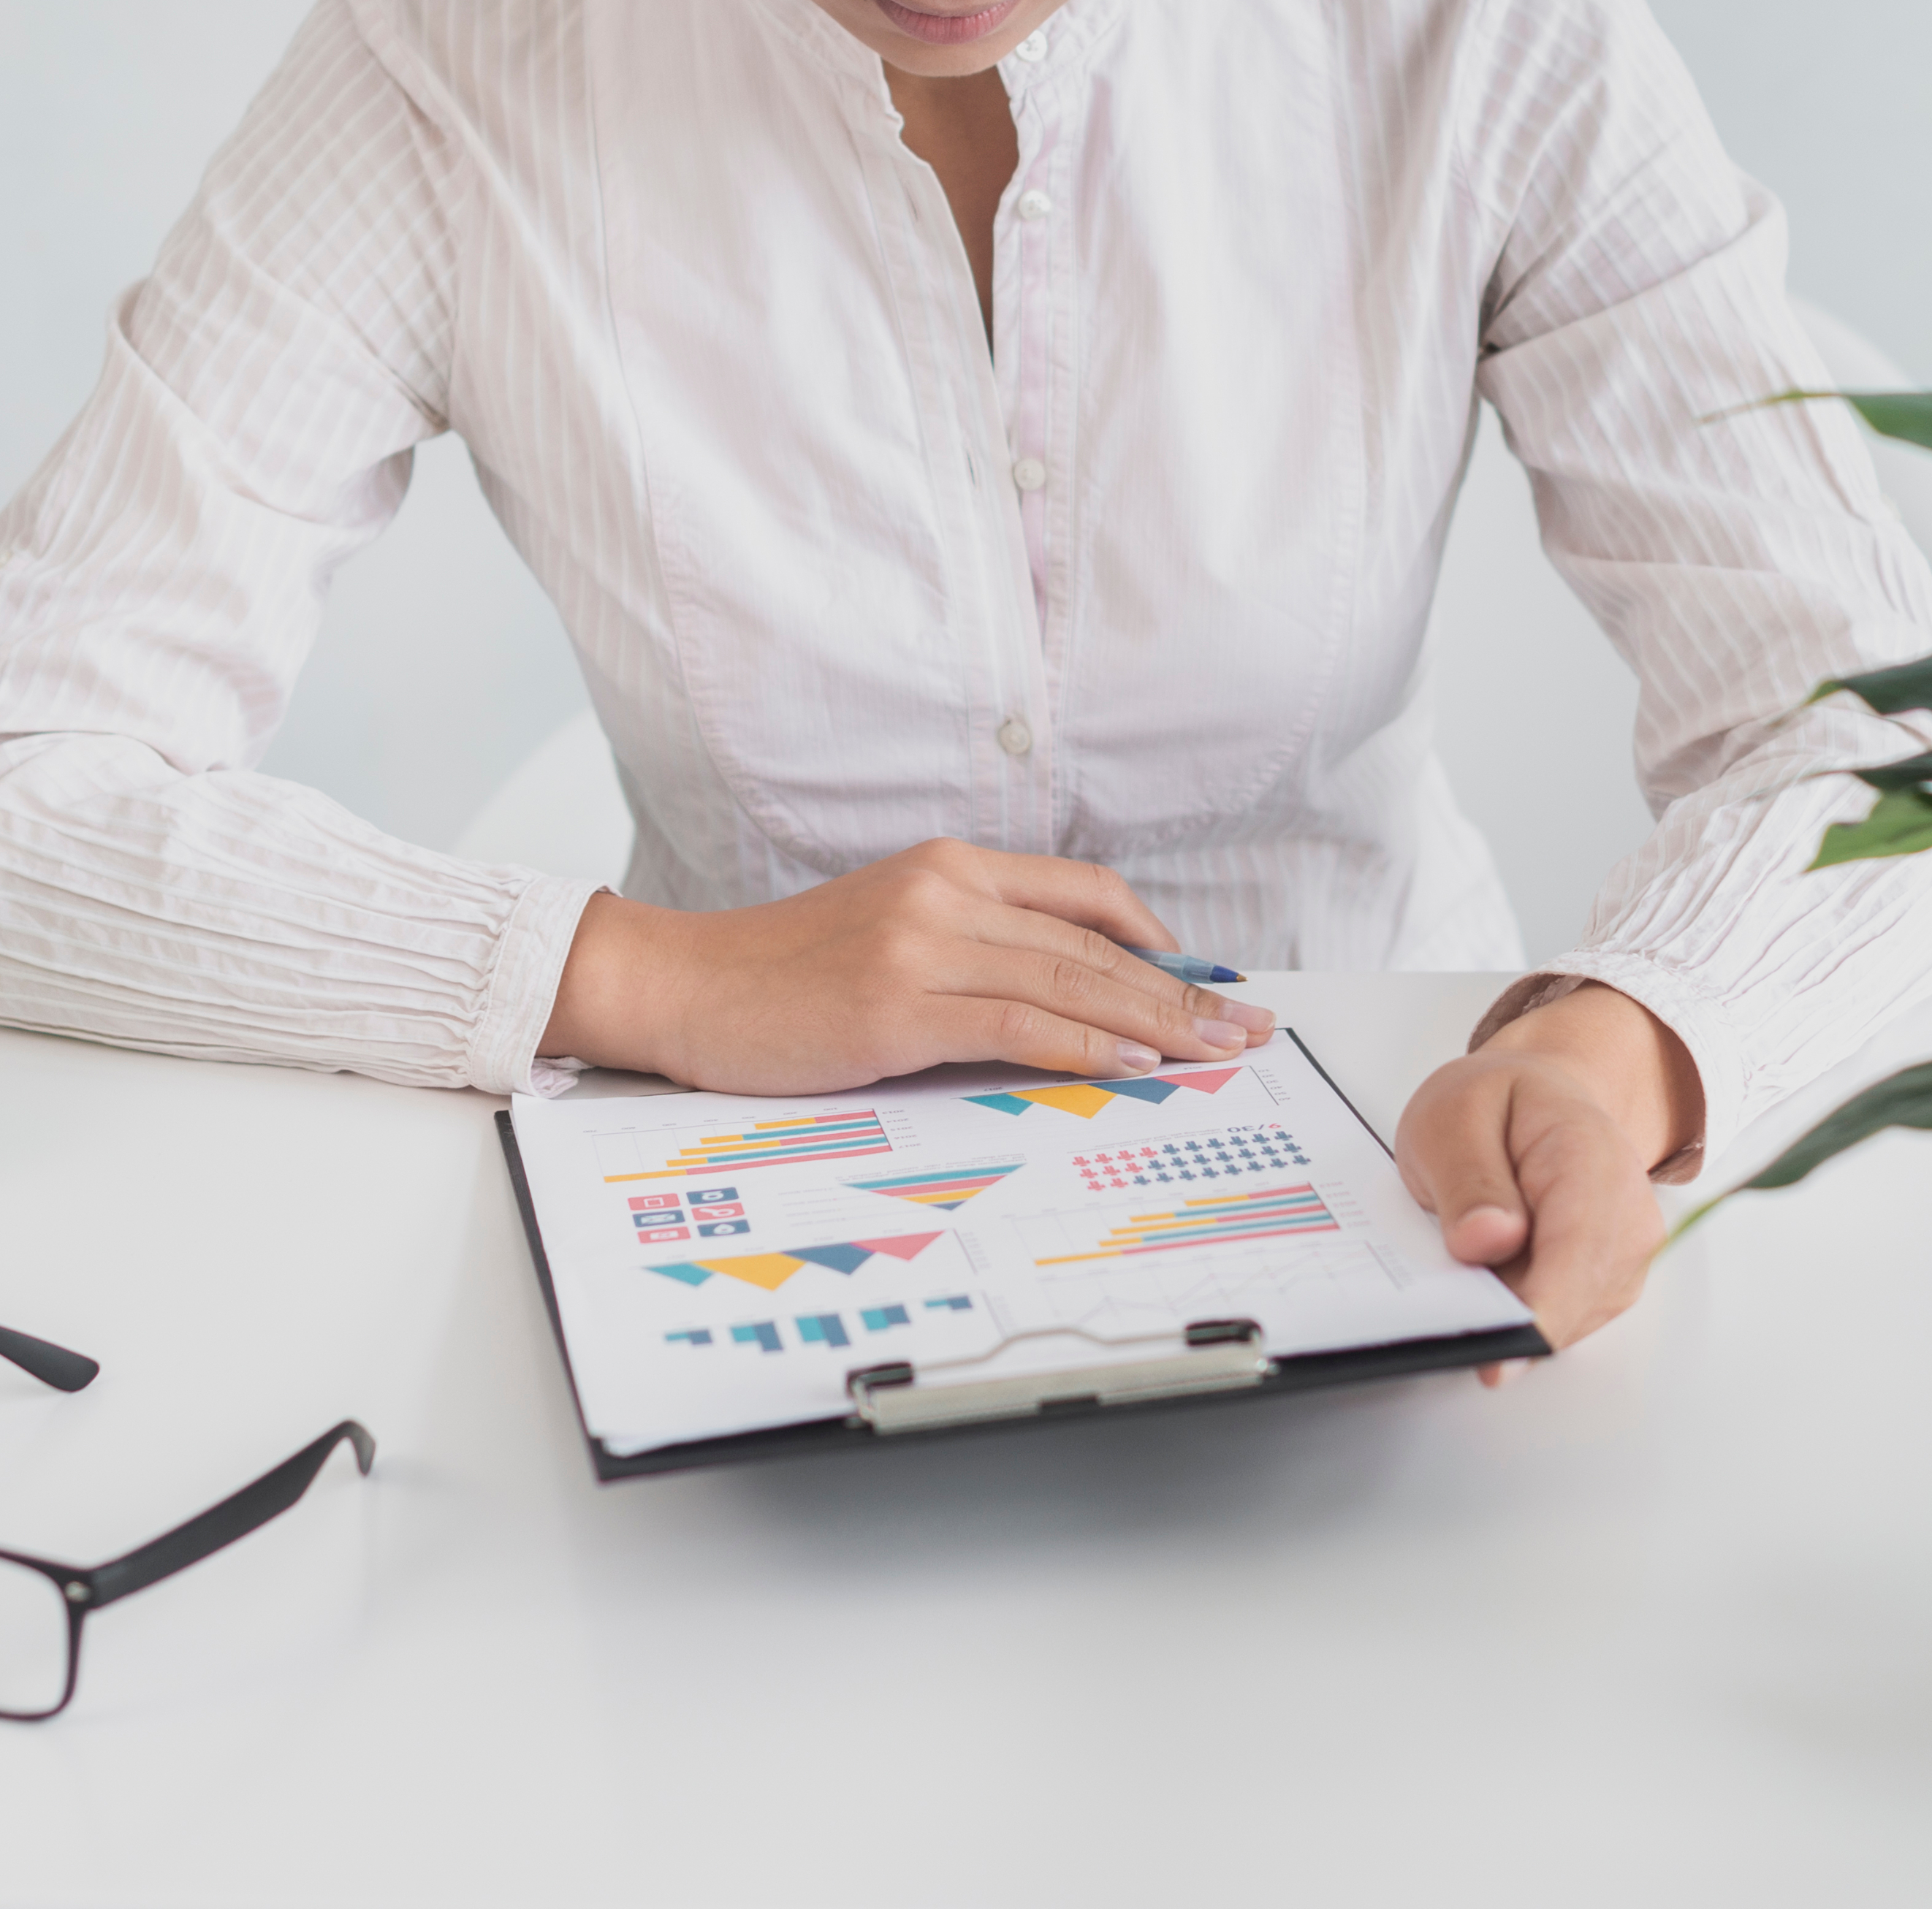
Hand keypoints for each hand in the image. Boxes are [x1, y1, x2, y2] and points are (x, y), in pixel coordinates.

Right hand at [540, 838, 1275, 1094]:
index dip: (1157, 937)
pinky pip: (1016, 1024)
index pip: (1082, 893)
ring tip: (1217, 1050)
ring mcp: (921, 944)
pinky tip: (1135, 1064)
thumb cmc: (782, 974)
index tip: (1209, 978)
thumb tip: (1065, 999)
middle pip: (1093, 942)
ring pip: (1069, 980)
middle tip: (1247, 1025)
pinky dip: (1086, 1046)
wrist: (684, 984)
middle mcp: (944, 891)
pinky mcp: (897, 1003)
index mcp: (947, 866)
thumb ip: (971, 948)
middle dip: (1182, 989)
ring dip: (1157, 1021)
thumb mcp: (888, 934)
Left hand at [1394, 982, 1703, 1371]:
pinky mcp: (1606, 1286)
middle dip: (1509, 1319)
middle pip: (1577, 1298)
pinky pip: (1560, 1321)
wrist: (1538, 1100)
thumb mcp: (1453, 1116)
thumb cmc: (1499, 1105)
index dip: (1540, 1310)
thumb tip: (1485, 1242)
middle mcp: (1627, 1213)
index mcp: (1590, 1154)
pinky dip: (1520, 1312)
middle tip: (1445, 1312)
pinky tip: (1489, 1284)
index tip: (1496, 1355)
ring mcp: (1624, 1256)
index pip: (1579, 1251)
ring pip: (1568, 1321)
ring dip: (1511, 1315)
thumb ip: (1467, 1178)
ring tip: (1462, 1274)